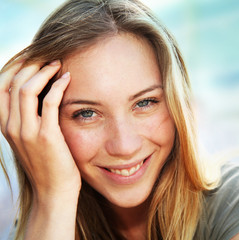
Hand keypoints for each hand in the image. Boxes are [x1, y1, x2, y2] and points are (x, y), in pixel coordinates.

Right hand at [0, 59, 80, 201]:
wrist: (54, 192)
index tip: (32, 54)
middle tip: (47, 54)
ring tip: (58, 63)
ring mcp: (26, 131)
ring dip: (42, 70)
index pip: (1, 85)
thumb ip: (30, 117)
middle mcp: (11, 126)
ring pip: (25, 88)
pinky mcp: (46, 136)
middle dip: (28, 63)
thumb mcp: (31, 138)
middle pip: (11, 82)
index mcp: (5, 124)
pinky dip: (57, 86)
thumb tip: (41, 93)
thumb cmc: (48, 163)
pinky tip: (67, 78)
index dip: (14, 65)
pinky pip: (49, 102)